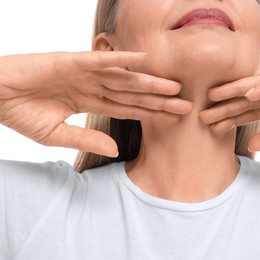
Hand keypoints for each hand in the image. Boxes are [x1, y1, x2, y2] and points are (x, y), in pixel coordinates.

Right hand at [0, 51, 191, 156]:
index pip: (128, 108)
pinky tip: (144, 60)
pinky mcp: (72, 61)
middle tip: (186, 103)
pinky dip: (123, 59)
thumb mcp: (57, 135)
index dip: (151, 113)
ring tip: (174, 86)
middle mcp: (93, 86)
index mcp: (90, 102)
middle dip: (159, 99)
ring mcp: (85, 73)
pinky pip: (102, 60)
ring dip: (150, 82)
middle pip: (133, 94)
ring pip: (124, 78)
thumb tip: (116, 150)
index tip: (173, 118)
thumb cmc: (21, 113)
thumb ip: (87, 139)